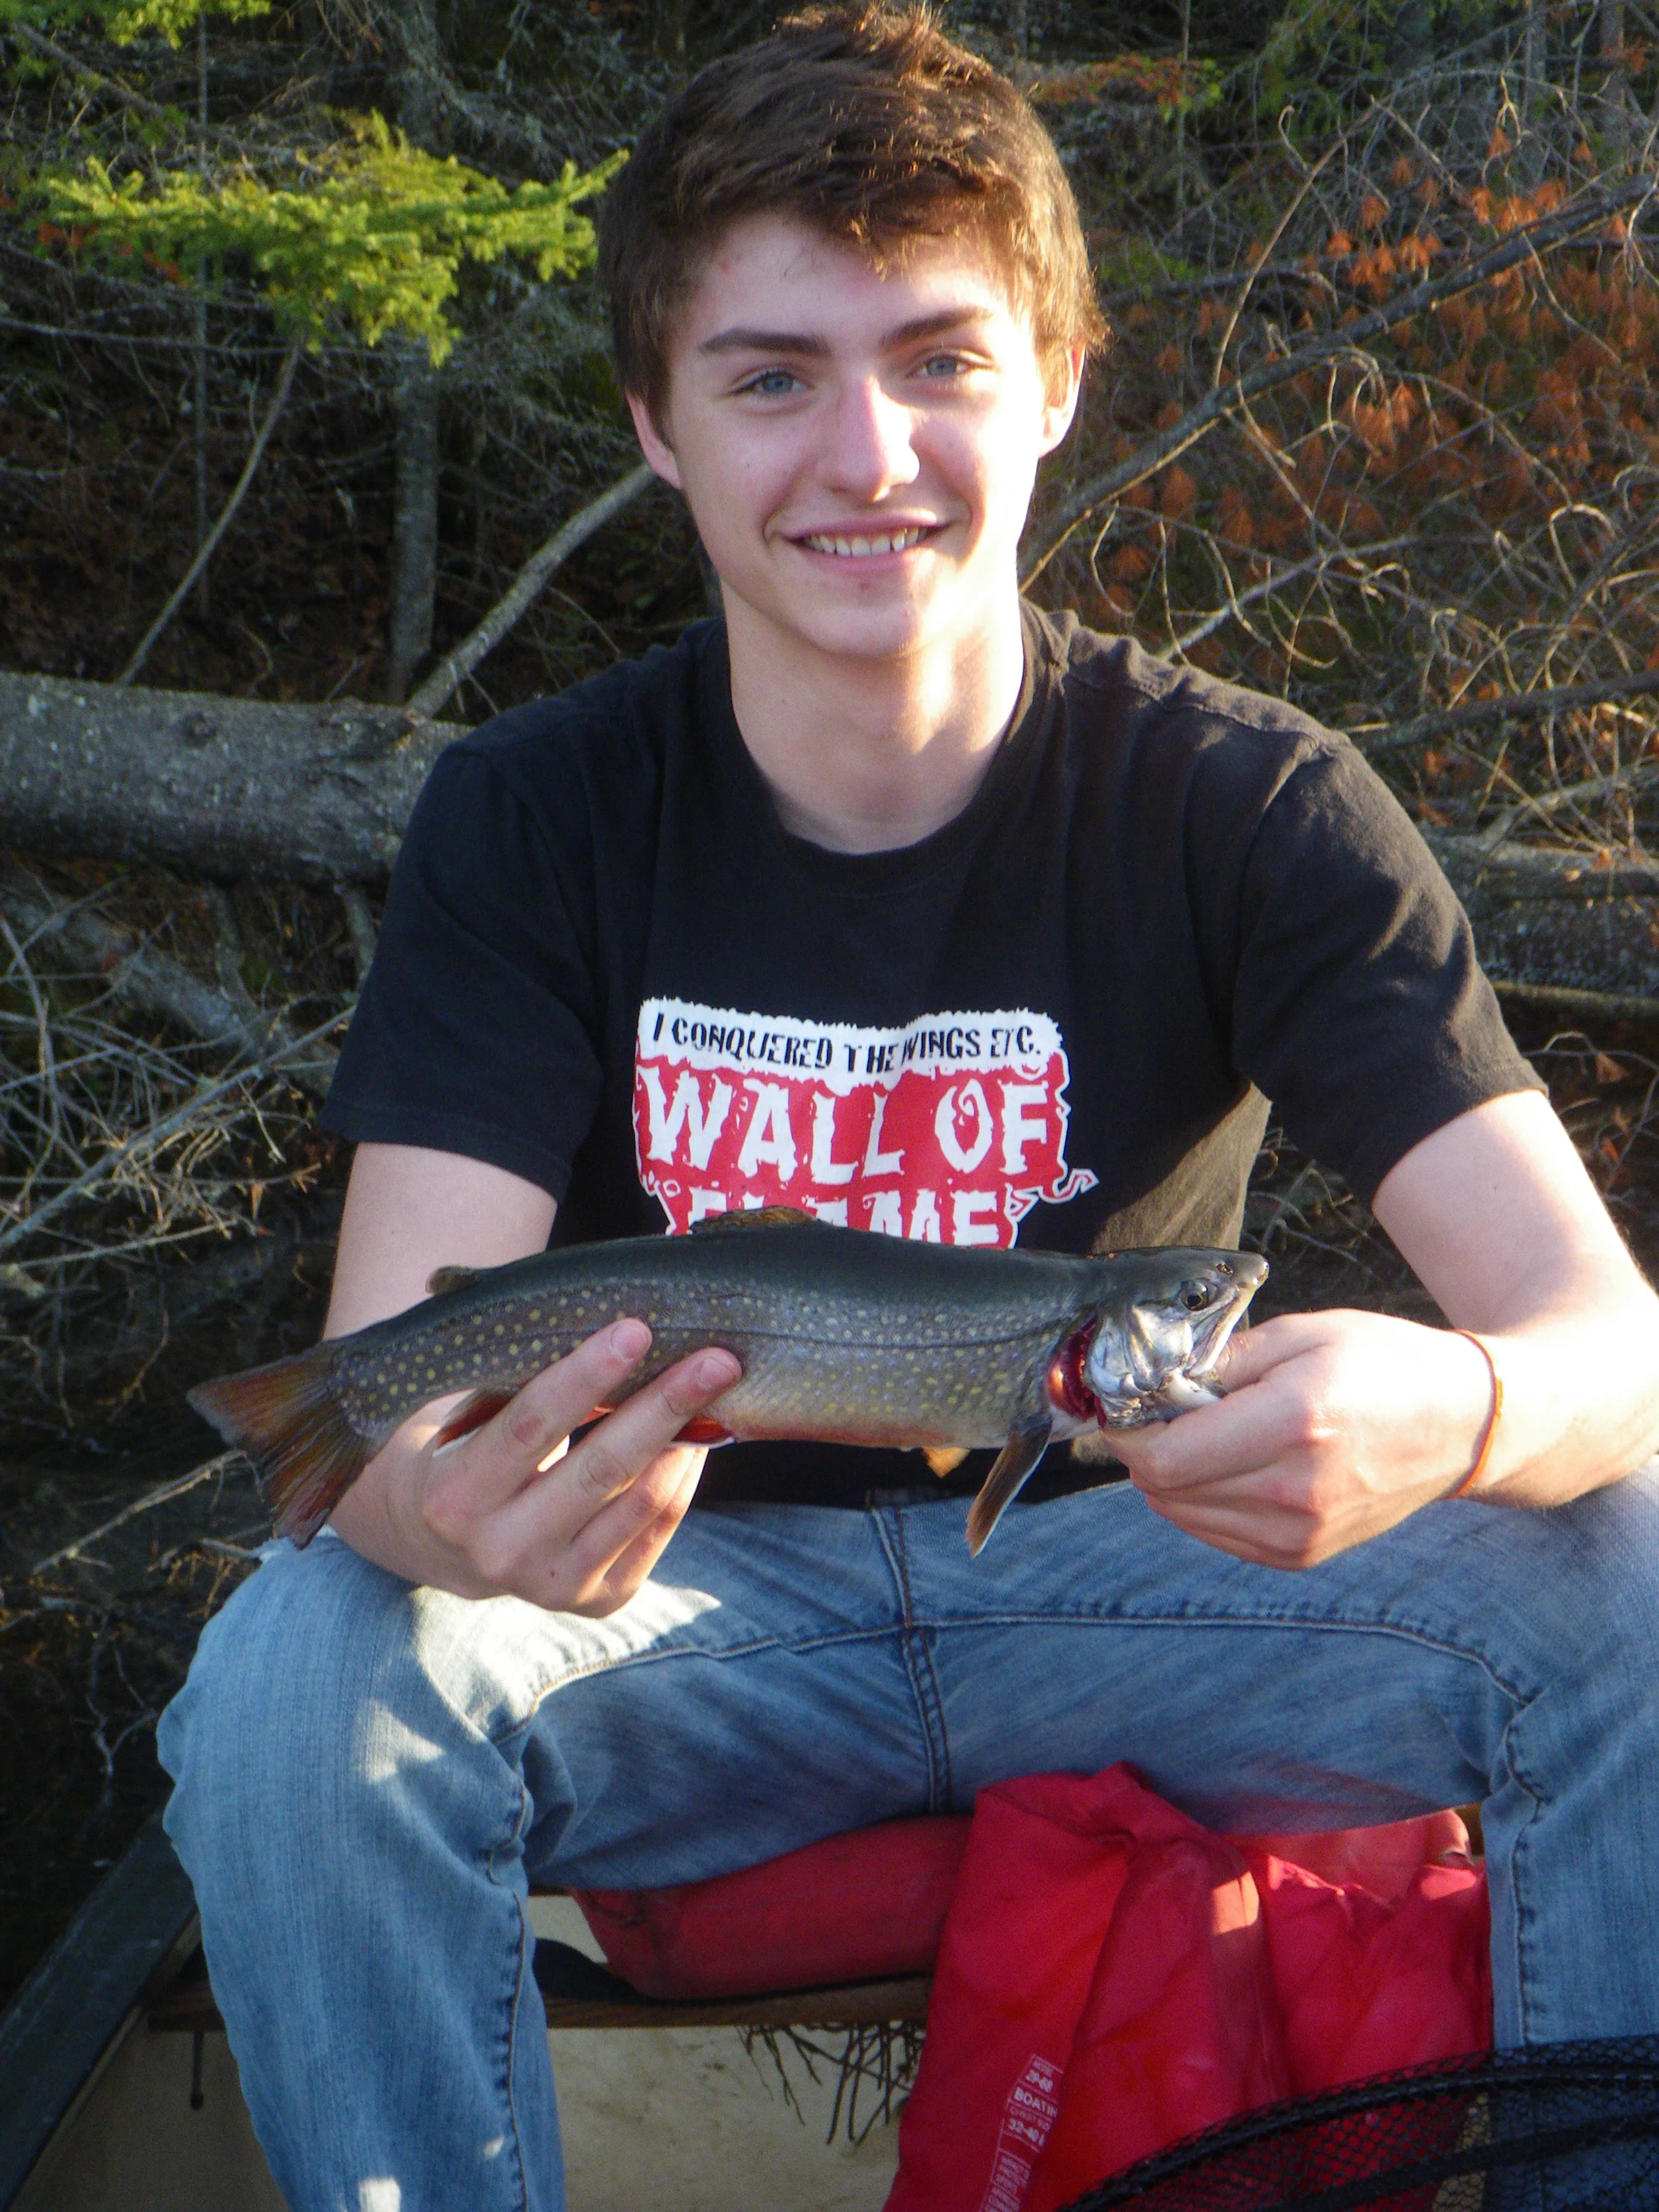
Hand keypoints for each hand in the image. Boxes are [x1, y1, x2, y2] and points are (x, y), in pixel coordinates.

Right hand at [330, 1319, 740, 1613]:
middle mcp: (500, 1551)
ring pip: (640, 1502)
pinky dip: (683, 1474)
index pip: (529, 1426)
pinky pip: (658, 1527)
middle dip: (663, 1406)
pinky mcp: (598, 1600)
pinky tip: (701, 1432)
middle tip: (715, 1358)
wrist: (453, 1545)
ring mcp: (552, 1585)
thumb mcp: (476, 1416)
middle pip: (600, 1469)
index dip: (584, 1377)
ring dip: (687, 1438)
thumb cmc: (474, 1449)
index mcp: (456, 1498)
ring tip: (719, 1385)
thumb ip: (528, 1379)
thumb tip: (625, 1323)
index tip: (636, 1328)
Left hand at [1107, 1308, 1494, 1569]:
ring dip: (1174, 1479)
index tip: (1125, 1408)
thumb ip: (1222, 1360)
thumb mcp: (1302, 1332)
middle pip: (1168, 1490)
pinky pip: (1219, 1536)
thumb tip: (1155, 1384)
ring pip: (1185, 1516)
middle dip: (1147, 1451)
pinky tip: (1230, 1467)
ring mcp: (1302, 1531)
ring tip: (1204, 1438)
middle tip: (1162, 1415)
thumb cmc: (1383, 1363)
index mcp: (1295, 1421)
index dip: (1129, 1434)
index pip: (1168, 1457)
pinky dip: (1204, 1503)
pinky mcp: (1306, 1554)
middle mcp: (1296, 1488)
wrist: (1463, 1424)